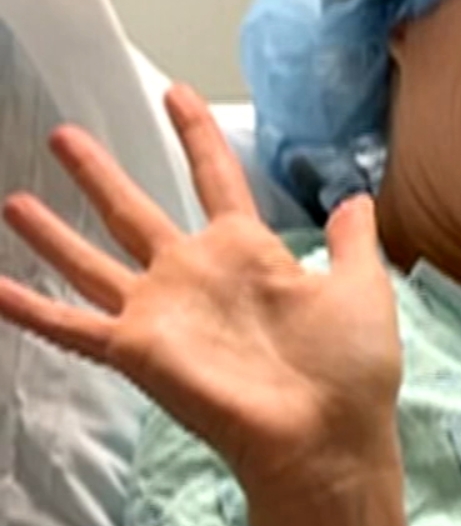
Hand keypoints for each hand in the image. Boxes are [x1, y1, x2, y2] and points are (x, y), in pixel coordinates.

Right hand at [0, 85, 401, 492]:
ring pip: (92, 261)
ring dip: (52, 234)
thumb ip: (351, 240)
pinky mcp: (137, 348)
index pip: (215, 178)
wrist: (327, 431)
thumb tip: (356, 198)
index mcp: (248, 253)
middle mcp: (195, 275)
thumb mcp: (360, 285)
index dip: (196, 135)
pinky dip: (28, 309)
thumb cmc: (349, 365)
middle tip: (64, 133)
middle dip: (100, 174)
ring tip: (12, 200)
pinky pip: (70, 327)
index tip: (176, 93)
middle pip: (136, 211)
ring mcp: (162, 311)